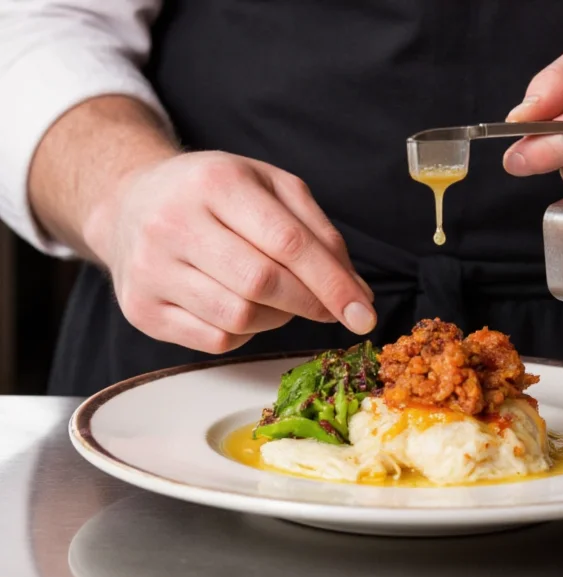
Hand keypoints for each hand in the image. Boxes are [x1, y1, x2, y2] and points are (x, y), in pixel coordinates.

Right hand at [82, 151, 375, 353]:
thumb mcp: (271, 188)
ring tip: (280, 297)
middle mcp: (173, 223)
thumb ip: (319, 235)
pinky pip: (215, 340)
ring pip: (239, 317)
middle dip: (310, 303)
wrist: (130, 203)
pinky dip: (245, 332)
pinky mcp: (141, 309)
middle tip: (331, 308)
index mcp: (215, 183)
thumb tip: (358, 295)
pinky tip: (242, 305)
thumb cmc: (215, 195)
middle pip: (262, 284)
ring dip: (278, 317)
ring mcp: (150, 269)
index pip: (287, 243)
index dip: (333, 284)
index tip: (364, 313)